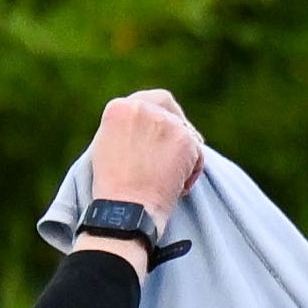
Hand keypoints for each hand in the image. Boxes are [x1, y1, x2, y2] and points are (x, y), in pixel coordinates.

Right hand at [70, 87, 212, 235]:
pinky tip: (178, 188)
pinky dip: (192, 172)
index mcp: (119, 108)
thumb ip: (128, 128)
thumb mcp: (109, 147)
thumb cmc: (114, 188)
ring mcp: (166, 122)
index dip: (159, 113)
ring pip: (185, 133)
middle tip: (184, 143)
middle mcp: (142, 108)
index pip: (147, 100)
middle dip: (178, 122)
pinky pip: (197, 153)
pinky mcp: (186, 139)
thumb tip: (149, 126)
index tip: (165, 125)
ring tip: (170, 181)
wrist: (126, 208)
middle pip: (169, 106)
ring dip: (183, 155)